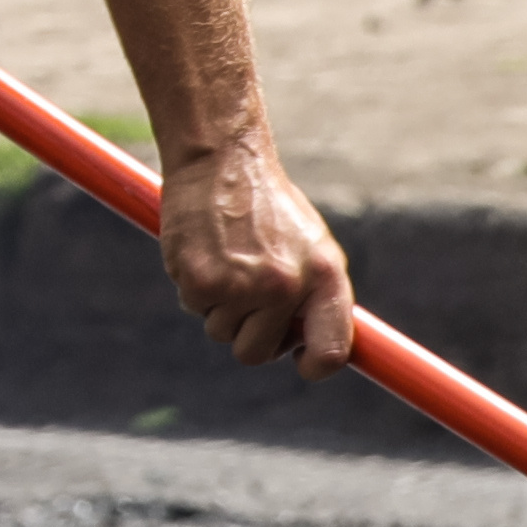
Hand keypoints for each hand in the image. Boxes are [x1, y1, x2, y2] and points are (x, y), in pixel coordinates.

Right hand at [158, 126, 356, 376]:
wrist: (222, 161)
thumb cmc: (268, 208)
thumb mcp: (312, 247)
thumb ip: (318, 298)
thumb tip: (316, 350)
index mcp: (324, 278)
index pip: (332, 351)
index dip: (316, 366)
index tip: (301, 360)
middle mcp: (286, 287)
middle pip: (257, 353)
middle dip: (249, 332)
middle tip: (247, 293)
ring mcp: (241, 287)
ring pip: (221, 332)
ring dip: (219, 306)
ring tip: (228, 259)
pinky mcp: (200, 281)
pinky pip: (194, 308)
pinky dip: (195, 286)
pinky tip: (205, 250)